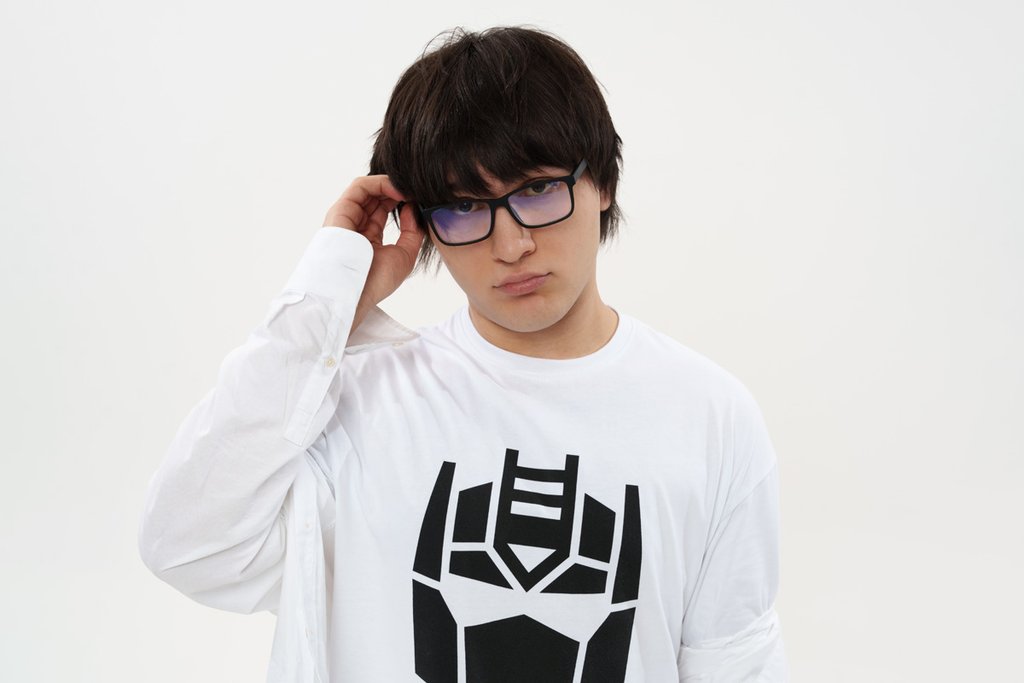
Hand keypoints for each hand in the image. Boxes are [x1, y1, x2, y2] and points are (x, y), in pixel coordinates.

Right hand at [322, 175, 423, 329]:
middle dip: (396, 191)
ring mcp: (347, 217)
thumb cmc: (376, 280)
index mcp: (367, 238)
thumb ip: (412, 232)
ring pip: (368, 189)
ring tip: (408, 190)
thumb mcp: (404, 255)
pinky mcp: (341, 210)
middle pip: (375, 198)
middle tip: (415, 190)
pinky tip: (397, 190)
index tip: (419, 199)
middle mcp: (355, 226)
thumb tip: (412, 208)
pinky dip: (379, 183)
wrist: (356, 291)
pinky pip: (359, 187)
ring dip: (390, 185)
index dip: (401, 201)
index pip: (382, 210)